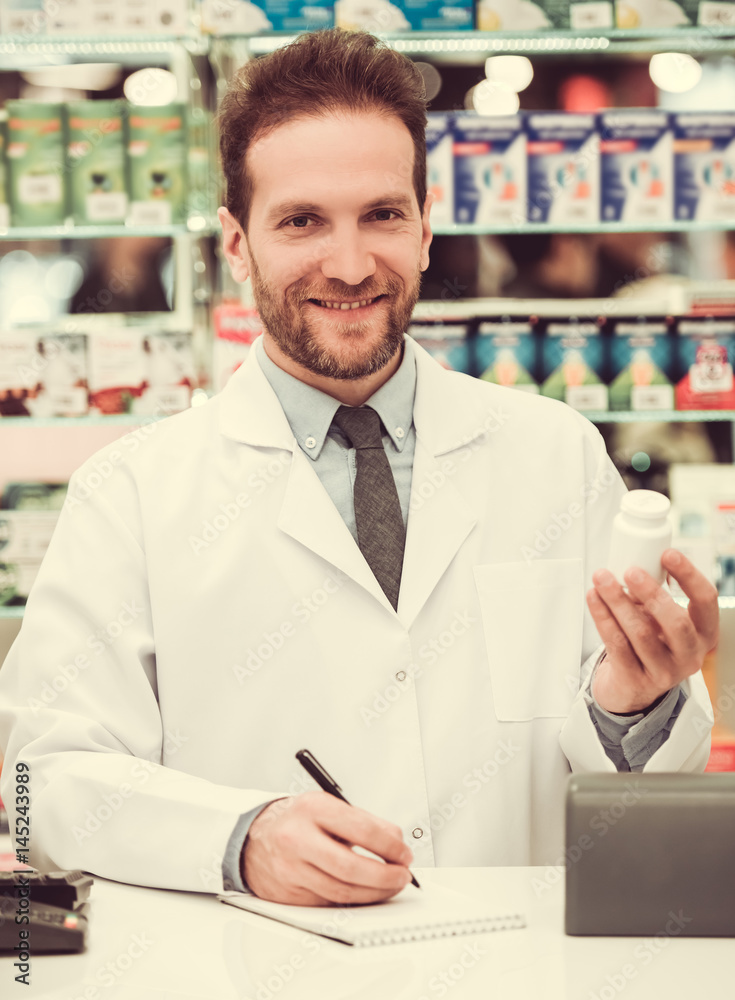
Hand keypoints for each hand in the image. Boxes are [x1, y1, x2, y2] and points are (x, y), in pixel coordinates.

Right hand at [241, 790, 413, 904]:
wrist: (252, 839)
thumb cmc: (296, 821)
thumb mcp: (327, 806)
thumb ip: (363, 821)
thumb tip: (396, 841)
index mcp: (313, 809)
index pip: (362, 830)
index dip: (390, 846)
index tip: (404, 854)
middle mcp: (298, 839)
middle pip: (352, 867)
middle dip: (385, 876)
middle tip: (403, 875)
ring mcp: (291, 869)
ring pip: (342, 891)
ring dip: (374, 893)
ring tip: (390, 885)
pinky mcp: (289, 894)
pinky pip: (330, 903)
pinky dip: (354, 901)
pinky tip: (366, 893)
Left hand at [587, 549, 718, 714]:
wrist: (630, 687)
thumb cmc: (649, 643)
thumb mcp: (661, 621)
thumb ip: (653, 596)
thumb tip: (634, 562)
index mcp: (704, 633)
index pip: (706, 600)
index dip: (689, 575)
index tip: (668, 553)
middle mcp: (690, 655)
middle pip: (676, 621)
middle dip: (651, 592)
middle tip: (630, 570)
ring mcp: (664, 672)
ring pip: (640, 632)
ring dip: (618, 601)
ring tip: (602, 579)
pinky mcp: (635, 680)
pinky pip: (617, 644)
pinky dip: (602, 617)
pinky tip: (593, 598)